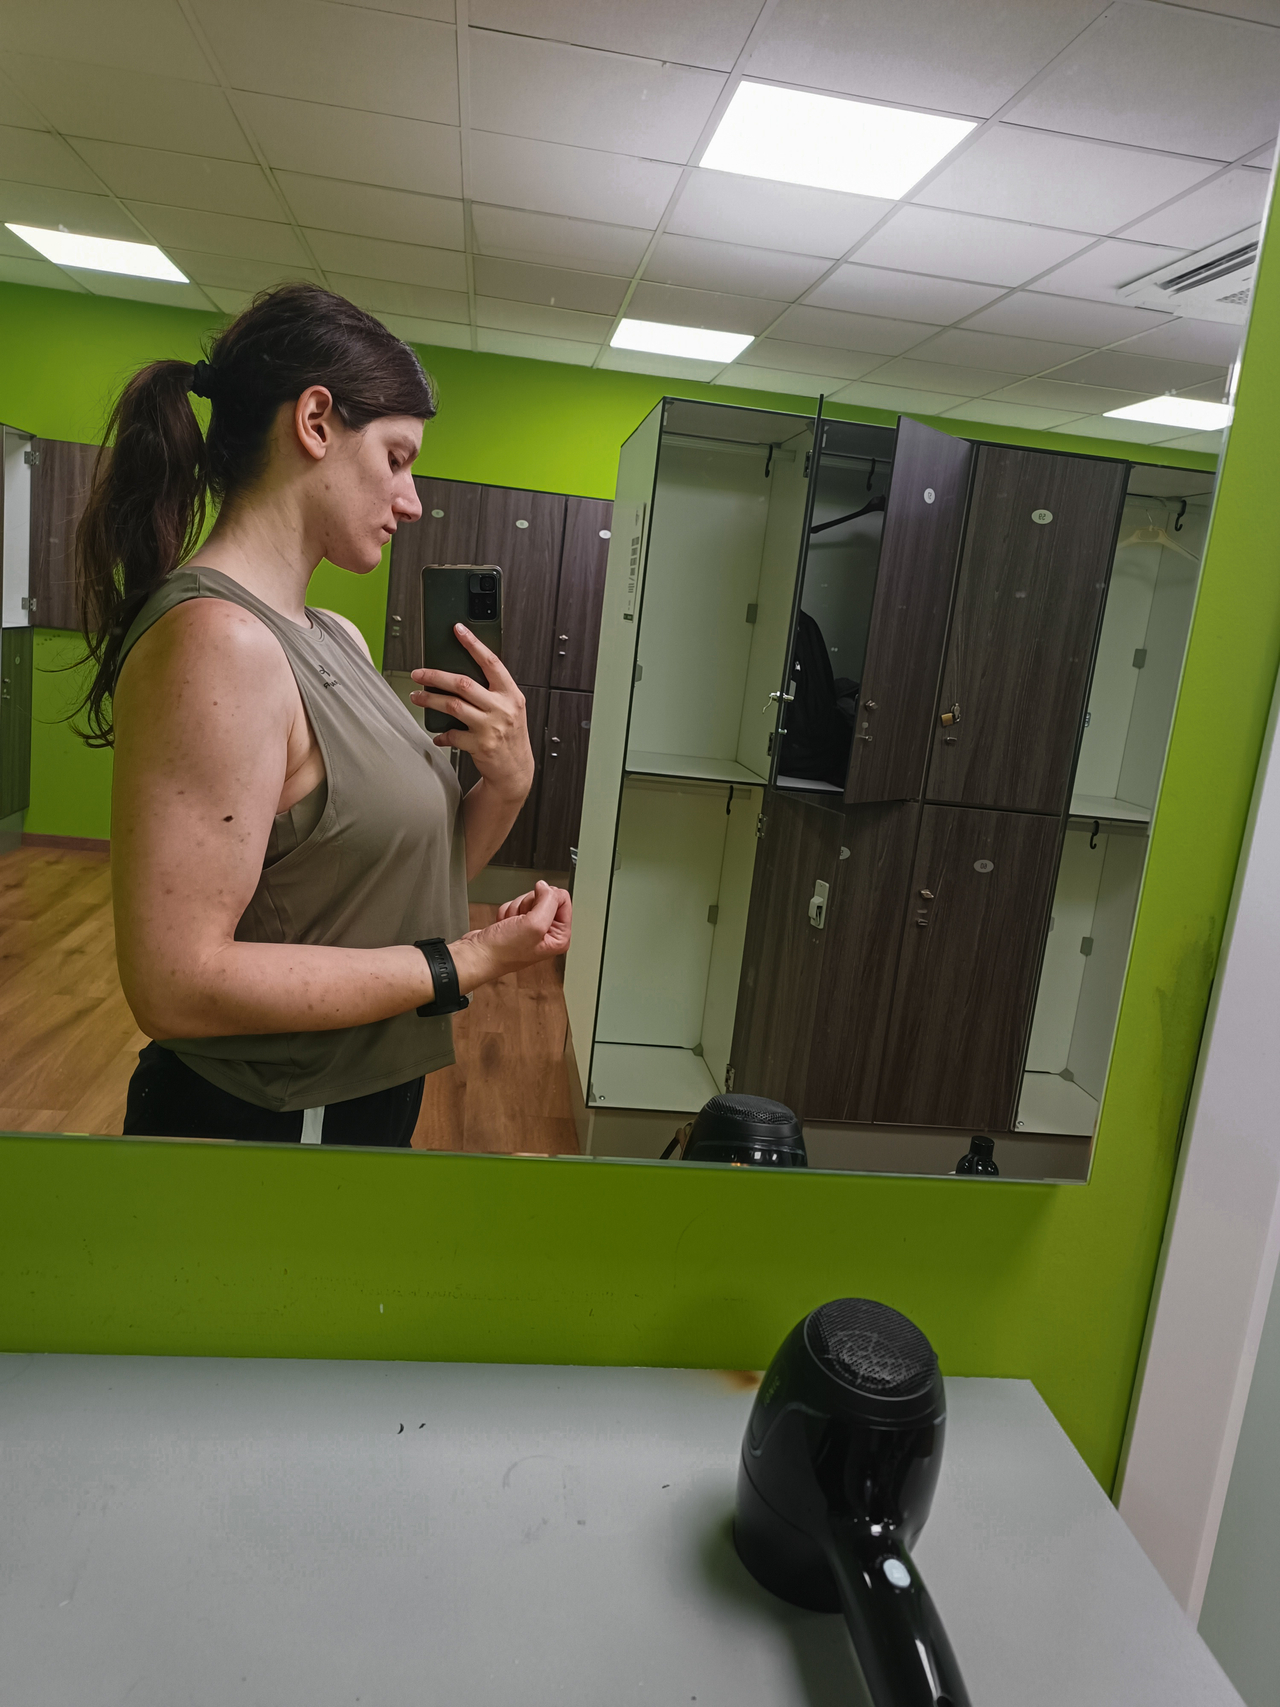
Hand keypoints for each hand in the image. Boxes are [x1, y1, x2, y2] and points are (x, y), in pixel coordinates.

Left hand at [411, 626, 533, 803]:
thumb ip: (491, 692)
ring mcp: (491, 727)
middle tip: (418, 673)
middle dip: (435, 676)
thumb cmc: (510, 737)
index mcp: (511, 694)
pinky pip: (453, 735)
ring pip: (453, 706)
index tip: (458, 629)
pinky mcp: (480, 745)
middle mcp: (502, 708)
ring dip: (430, 700)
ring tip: (417, 696)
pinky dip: (441, 734)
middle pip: (463, 683)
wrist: (516, 771)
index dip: (473, 644)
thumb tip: (459, 675)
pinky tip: (437, 734)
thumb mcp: (509, 709)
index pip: (491, 662)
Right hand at [450, 882, 571, 990]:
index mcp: (559, 937)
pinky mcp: (517, 924)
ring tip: (511, 925)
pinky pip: (515, 905)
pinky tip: (504, 925)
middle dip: (528, 905)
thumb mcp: (534, 924)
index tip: (533, 910)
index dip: (546, 898)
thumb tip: (546, 886)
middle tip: (520, 920)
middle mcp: (548, 933)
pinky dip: (507, 912)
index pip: (563, 900)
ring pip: (528, 900)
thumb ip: (548, 901)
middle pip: (545, 898)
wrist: (477, 955)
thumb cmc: (503, 951)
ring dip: (516, 909)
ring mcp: (532, 929)